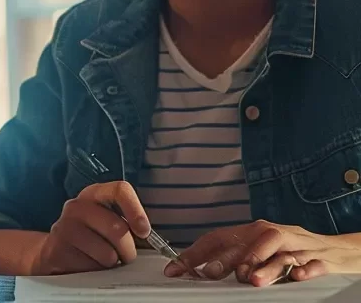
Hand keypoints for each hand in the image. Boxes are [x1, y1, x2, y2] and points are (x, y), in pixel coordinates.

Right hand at [30, 181, 151, 274]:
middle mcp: (77, 206)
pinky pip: (91, 267)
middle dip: (128, 249)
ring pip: (107, 252)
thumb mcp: (108, 222)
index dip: (136, 211)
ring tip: (102, 259)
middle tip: (125, 255)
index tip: (144, 231)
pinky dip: (95, 271)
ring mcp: (64, 227)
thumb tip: (151, 237)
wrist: (54, 251)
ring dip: (111, 262)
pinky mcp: (57, 249)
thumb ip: (128, 223)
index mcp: (94, 194)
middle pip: (117, 228)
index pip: (120, 190)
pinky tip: (88, 263)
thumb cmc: (90, 237)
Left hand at [166, 220, 360, 286]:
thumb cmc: (290, 251)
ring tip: (251, 279)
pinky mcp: (321, 258)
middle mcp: (272, 234)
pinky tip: (298, 275)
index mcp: (252, 232)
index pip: (218, 238)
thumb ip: (234, 258)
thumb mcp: (259, 252)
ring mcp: (298, 245)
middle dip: (226, 258)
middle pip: (246, 243)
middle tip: (211, 272)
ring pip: (279, 251)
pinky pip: (312, 263)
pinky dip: (304, 268)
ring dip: (264, 265)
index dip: (195, 253)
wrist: (337, 250)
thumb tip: (202, 269)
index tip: (176, 268)